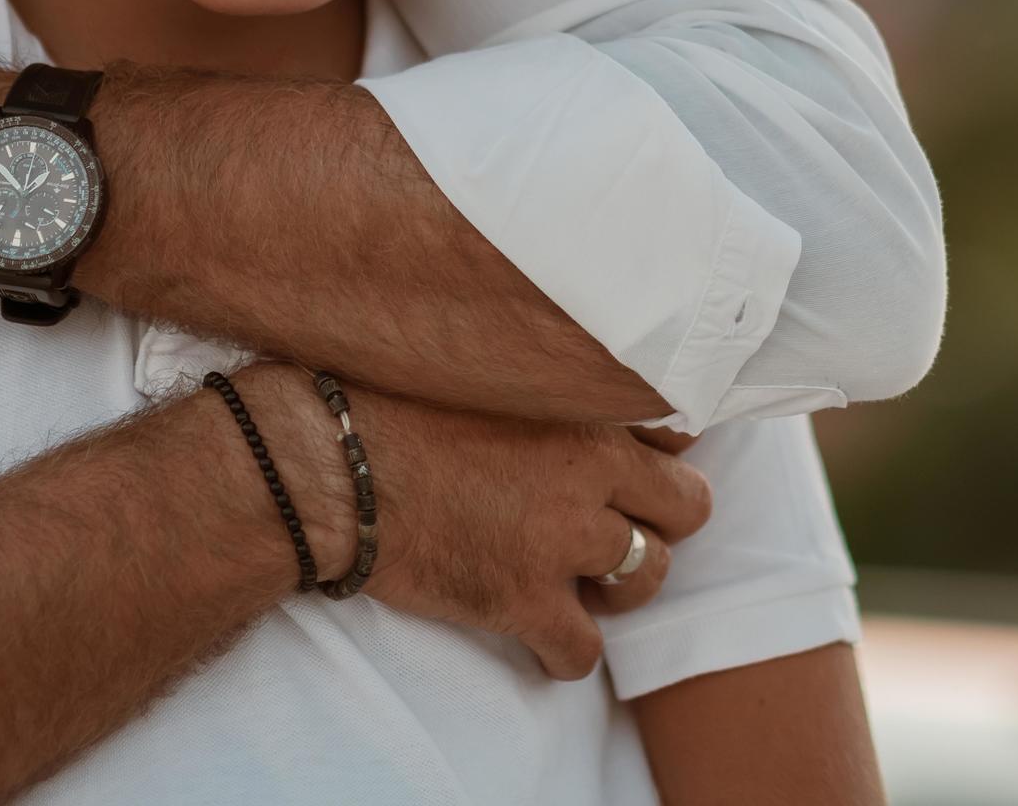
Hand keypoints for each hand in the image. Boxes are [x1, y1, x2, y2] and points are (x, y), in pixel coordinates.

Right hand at [341, 388, 712, 679]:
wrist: (329, 466)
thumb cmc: (391, 401)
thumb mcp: (488, 364)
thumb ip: (547, 375)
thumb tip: (570, 368)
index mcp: (583, 406)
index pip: (682, 431)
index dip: (661, 454)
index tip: (635, 467)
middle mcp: (589, 470)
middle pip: (688, 506)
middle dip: (659, 521)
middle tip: (617, 526)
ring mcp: (560, 539)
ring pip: (647, 577)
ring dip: (621, 586)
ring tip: (581, 580)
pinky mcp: (522, 599)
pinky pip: (583, 651)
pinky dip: (565, 653)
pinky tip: (540, 636)